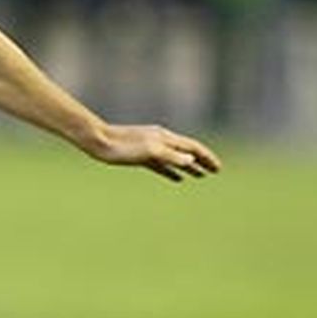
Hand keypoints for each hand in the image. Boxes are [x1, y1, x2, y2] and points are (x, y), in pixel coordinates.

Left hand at [88, 124, 221, 181]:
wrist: (98, 141)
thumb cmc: (122, 147)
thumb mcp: (149, 152)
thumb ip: (170, 156)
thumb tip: (191, 160)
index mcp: (165, 138)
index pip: (192, 147)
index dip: (206, 158)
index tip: (218, 169)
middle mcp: (161, 140)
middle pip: (186, 151)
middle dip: (202, 161)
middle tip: (215, 172)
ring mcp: (150, 147)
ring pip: (175, 158)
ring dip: (190, 166)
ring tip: (200, 176)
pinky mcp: (140, 156)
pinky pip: (162, 165)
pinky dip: (172, 171)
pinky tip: (177, 179)